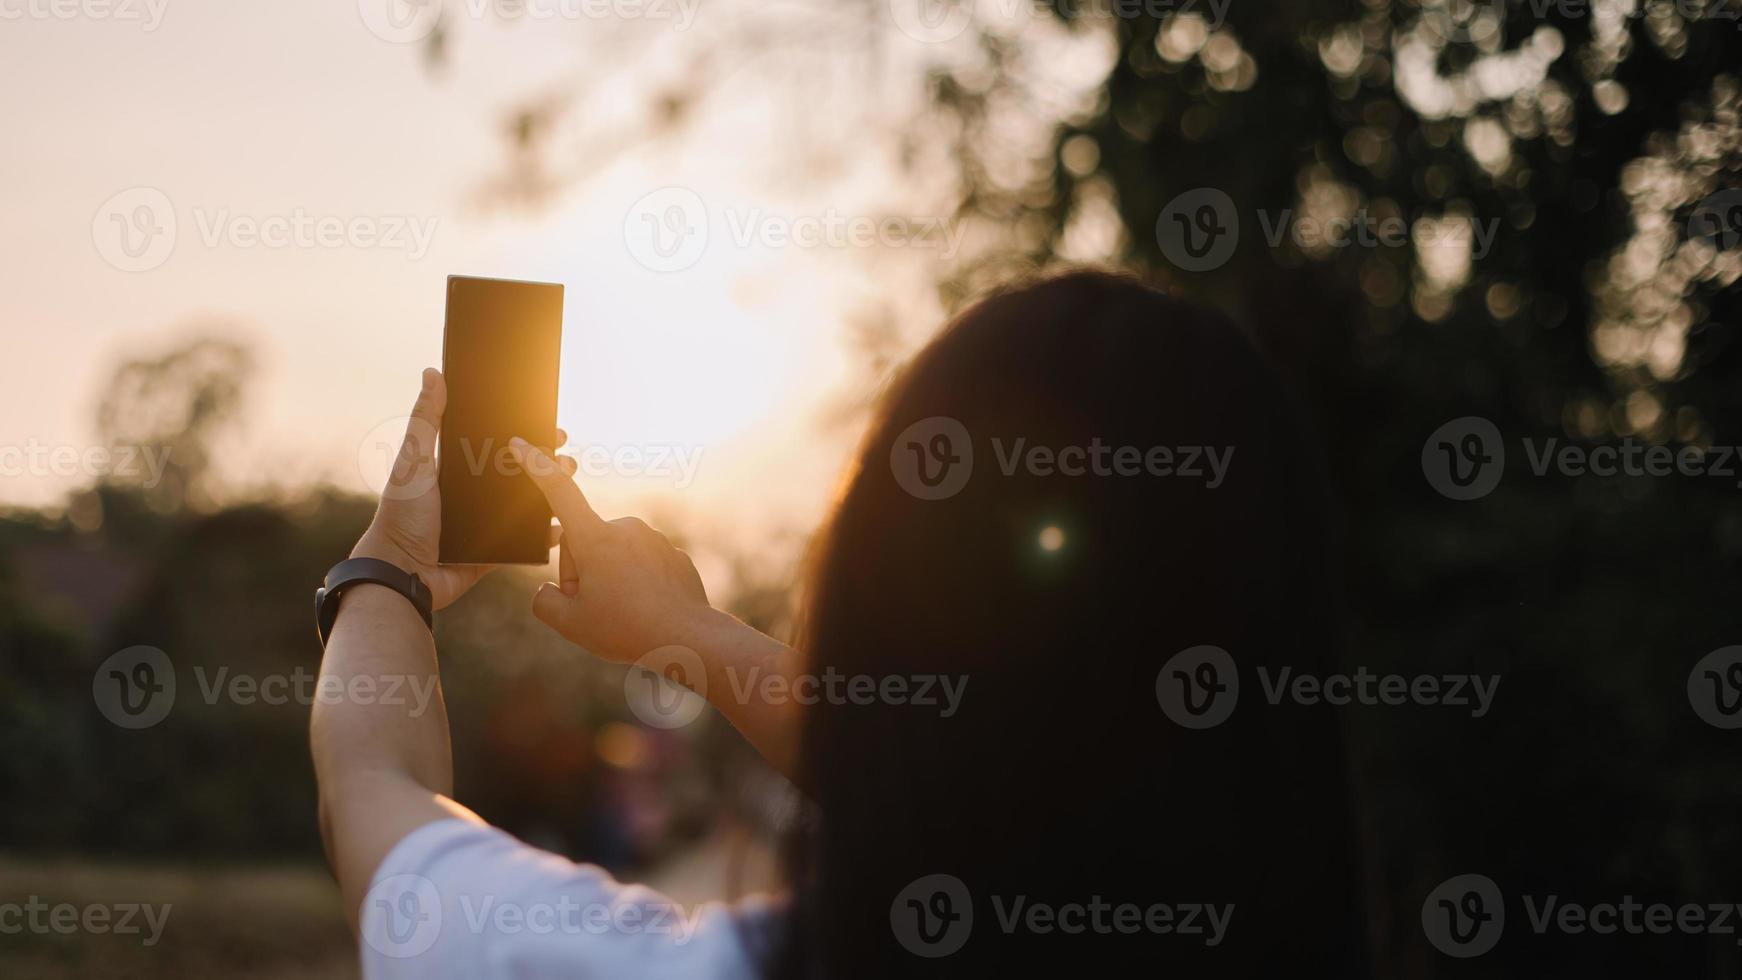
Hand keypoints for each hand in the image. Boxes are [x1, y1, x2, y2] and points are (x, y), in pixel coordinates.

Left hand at [353, 368, 570, 609]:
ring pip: (527, 505)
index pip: (498, 445)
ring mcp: (486, 524)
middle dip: (548, 464)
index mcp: (457, 470)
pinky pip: (526, 542)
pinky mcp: (493, 552)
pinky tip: (561, 526)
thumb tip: (432, 372)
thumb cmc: (402, 515)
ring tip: (571, 486)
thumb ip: (426, 419)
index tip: (551, 426)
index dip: (525, 435)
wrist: (402, 574)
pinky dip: (545, 535)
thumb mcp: (414, 461)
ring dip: (553, 495)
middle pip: (519, 473)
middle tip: (569, 458)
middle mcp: (474, 495)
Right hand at [507, 437, 713, 661]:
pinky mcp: (672, 554)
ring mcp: (653, 540)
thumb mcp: (569, 624)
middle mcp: (626, 529)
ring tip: (623, 612)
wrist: (690, 639)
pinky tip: (644, 609)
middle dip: (580, 573)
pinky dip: (636, 585)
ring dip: (608, 579)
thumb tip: (549, 592)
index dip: (536, 468)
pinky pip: (640, 566)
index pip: (558, 493)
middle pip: (583, 544)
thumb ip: (544, 602)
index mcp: (596, 538)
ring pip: (613, 556)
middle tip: (594, 608)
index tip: (522, 445)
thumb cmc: (626, 630)